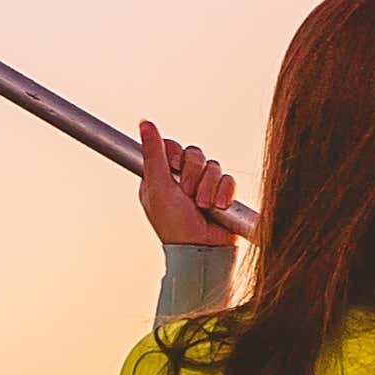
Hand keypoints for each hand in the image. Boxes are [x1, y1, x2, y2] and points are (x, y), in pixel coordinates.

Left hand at [138, 121, 236, 244]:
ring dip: (209, 186)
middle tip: (188, 194)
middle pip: (194, 154)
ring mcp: (204, 187)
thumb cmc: (174, 225)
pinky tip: (218, 206)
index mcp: (161, 177)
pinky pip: (229, 179)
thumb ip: (154, 153)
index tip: (175, 170)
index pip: (172, 148)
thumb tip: (144, 123)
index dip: (176, 156)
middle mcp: (182, 180)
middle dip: (194, 174)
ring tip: (203, 205)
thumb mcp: (158, 186)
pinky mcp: (223, 194)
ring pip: (213, 166)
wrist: (202, 250)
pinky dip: (225, 192)